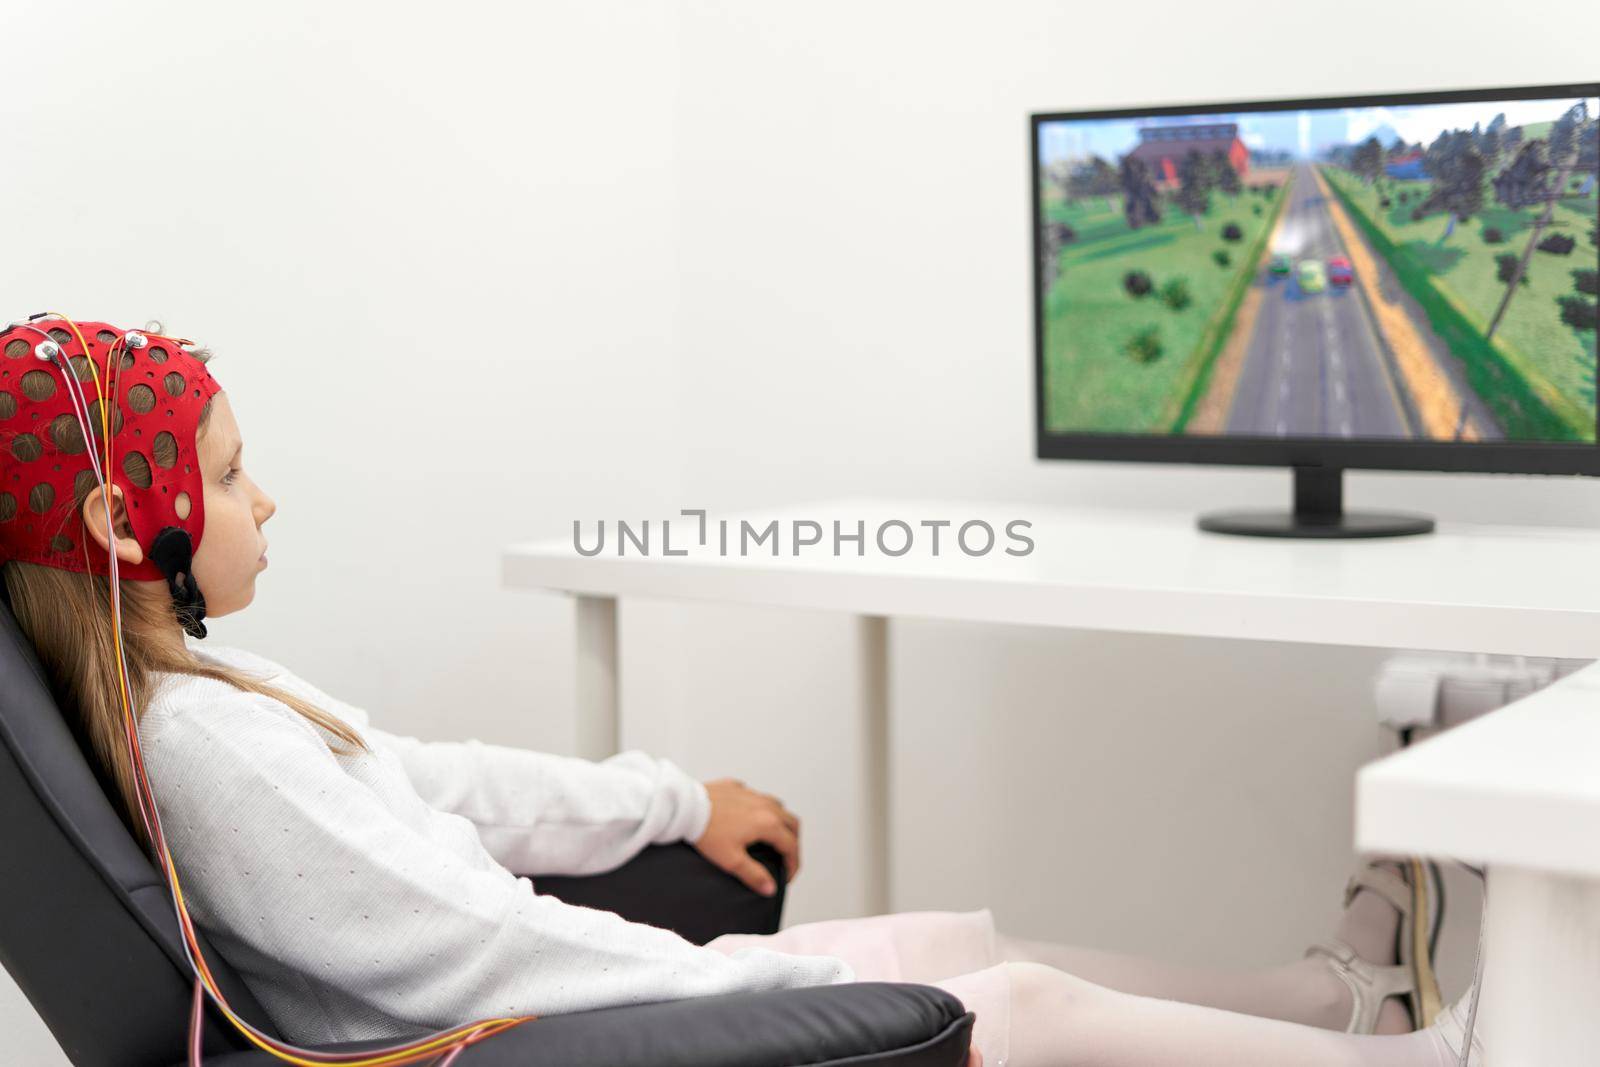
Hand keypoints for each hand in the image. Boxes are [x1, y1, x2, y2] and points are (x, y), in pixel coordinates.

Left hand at [692, 777, 799, 895]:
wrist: (684, 807)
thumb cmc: (706, 832)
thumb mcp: (731, 860)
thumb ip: (754, 875)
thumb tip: (770, 888)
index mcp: (768, 823)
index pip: (791, 846)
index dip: (793, 864)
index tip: (787, 877)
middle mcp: (764, 805)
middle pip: (792, 823)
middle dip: (793, 842)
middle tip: (785, 858)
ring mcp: (750, 793)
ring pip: (777, 806)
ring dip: (780, 822)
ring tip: (771, 837)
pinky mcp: (735, 787)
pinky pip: (755, 797)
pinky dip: (759, 808)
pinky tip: (747, 818)